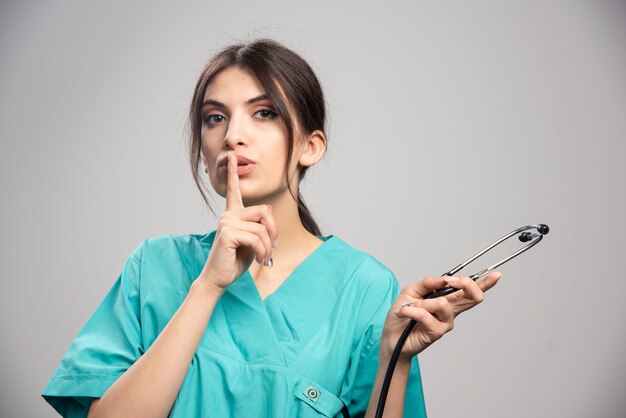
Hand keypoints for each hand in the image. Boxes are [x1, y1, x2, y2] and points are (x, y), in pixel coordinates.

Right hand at [197, 152, 277, 292]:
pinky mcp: (228, 233)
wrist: (218, 279)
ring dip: (269, 247)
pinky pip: (257, 238)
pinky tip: (259, 259)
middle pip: (265, 211)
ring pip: (262, 228)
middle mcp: (228, 215)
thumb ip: (259, 228)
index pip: (233, 191)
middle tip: (272, 248)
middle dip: (274, 231)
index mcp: (232, 214)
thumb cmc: (234, 261)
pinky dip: (263, 251)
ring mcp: (226, 222)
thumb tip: (269, 220)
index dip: (234, 174)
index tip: (233, 158)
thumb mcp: (252, 242)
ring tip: (264, 258)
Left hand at [380, 273, 500, 363]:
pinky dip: (412, 310)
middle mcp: (450, 311)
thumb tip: (443, 279)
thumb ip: (427, 283)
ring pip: (443, 303)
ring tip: (410, 306)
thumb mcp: (411, 291)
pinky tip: (404, 312)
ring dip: (422, 302)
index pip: (470, 291)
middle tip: (453, 281)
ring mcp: (445, 322)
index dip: (486, 284)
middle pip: (473, 298)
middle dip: (467, 284)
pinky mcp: (437, 332)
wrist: (391, 336)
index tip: (497, 275)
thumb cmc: (402, 314)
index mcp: (447, 299)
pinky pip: (427, 314)